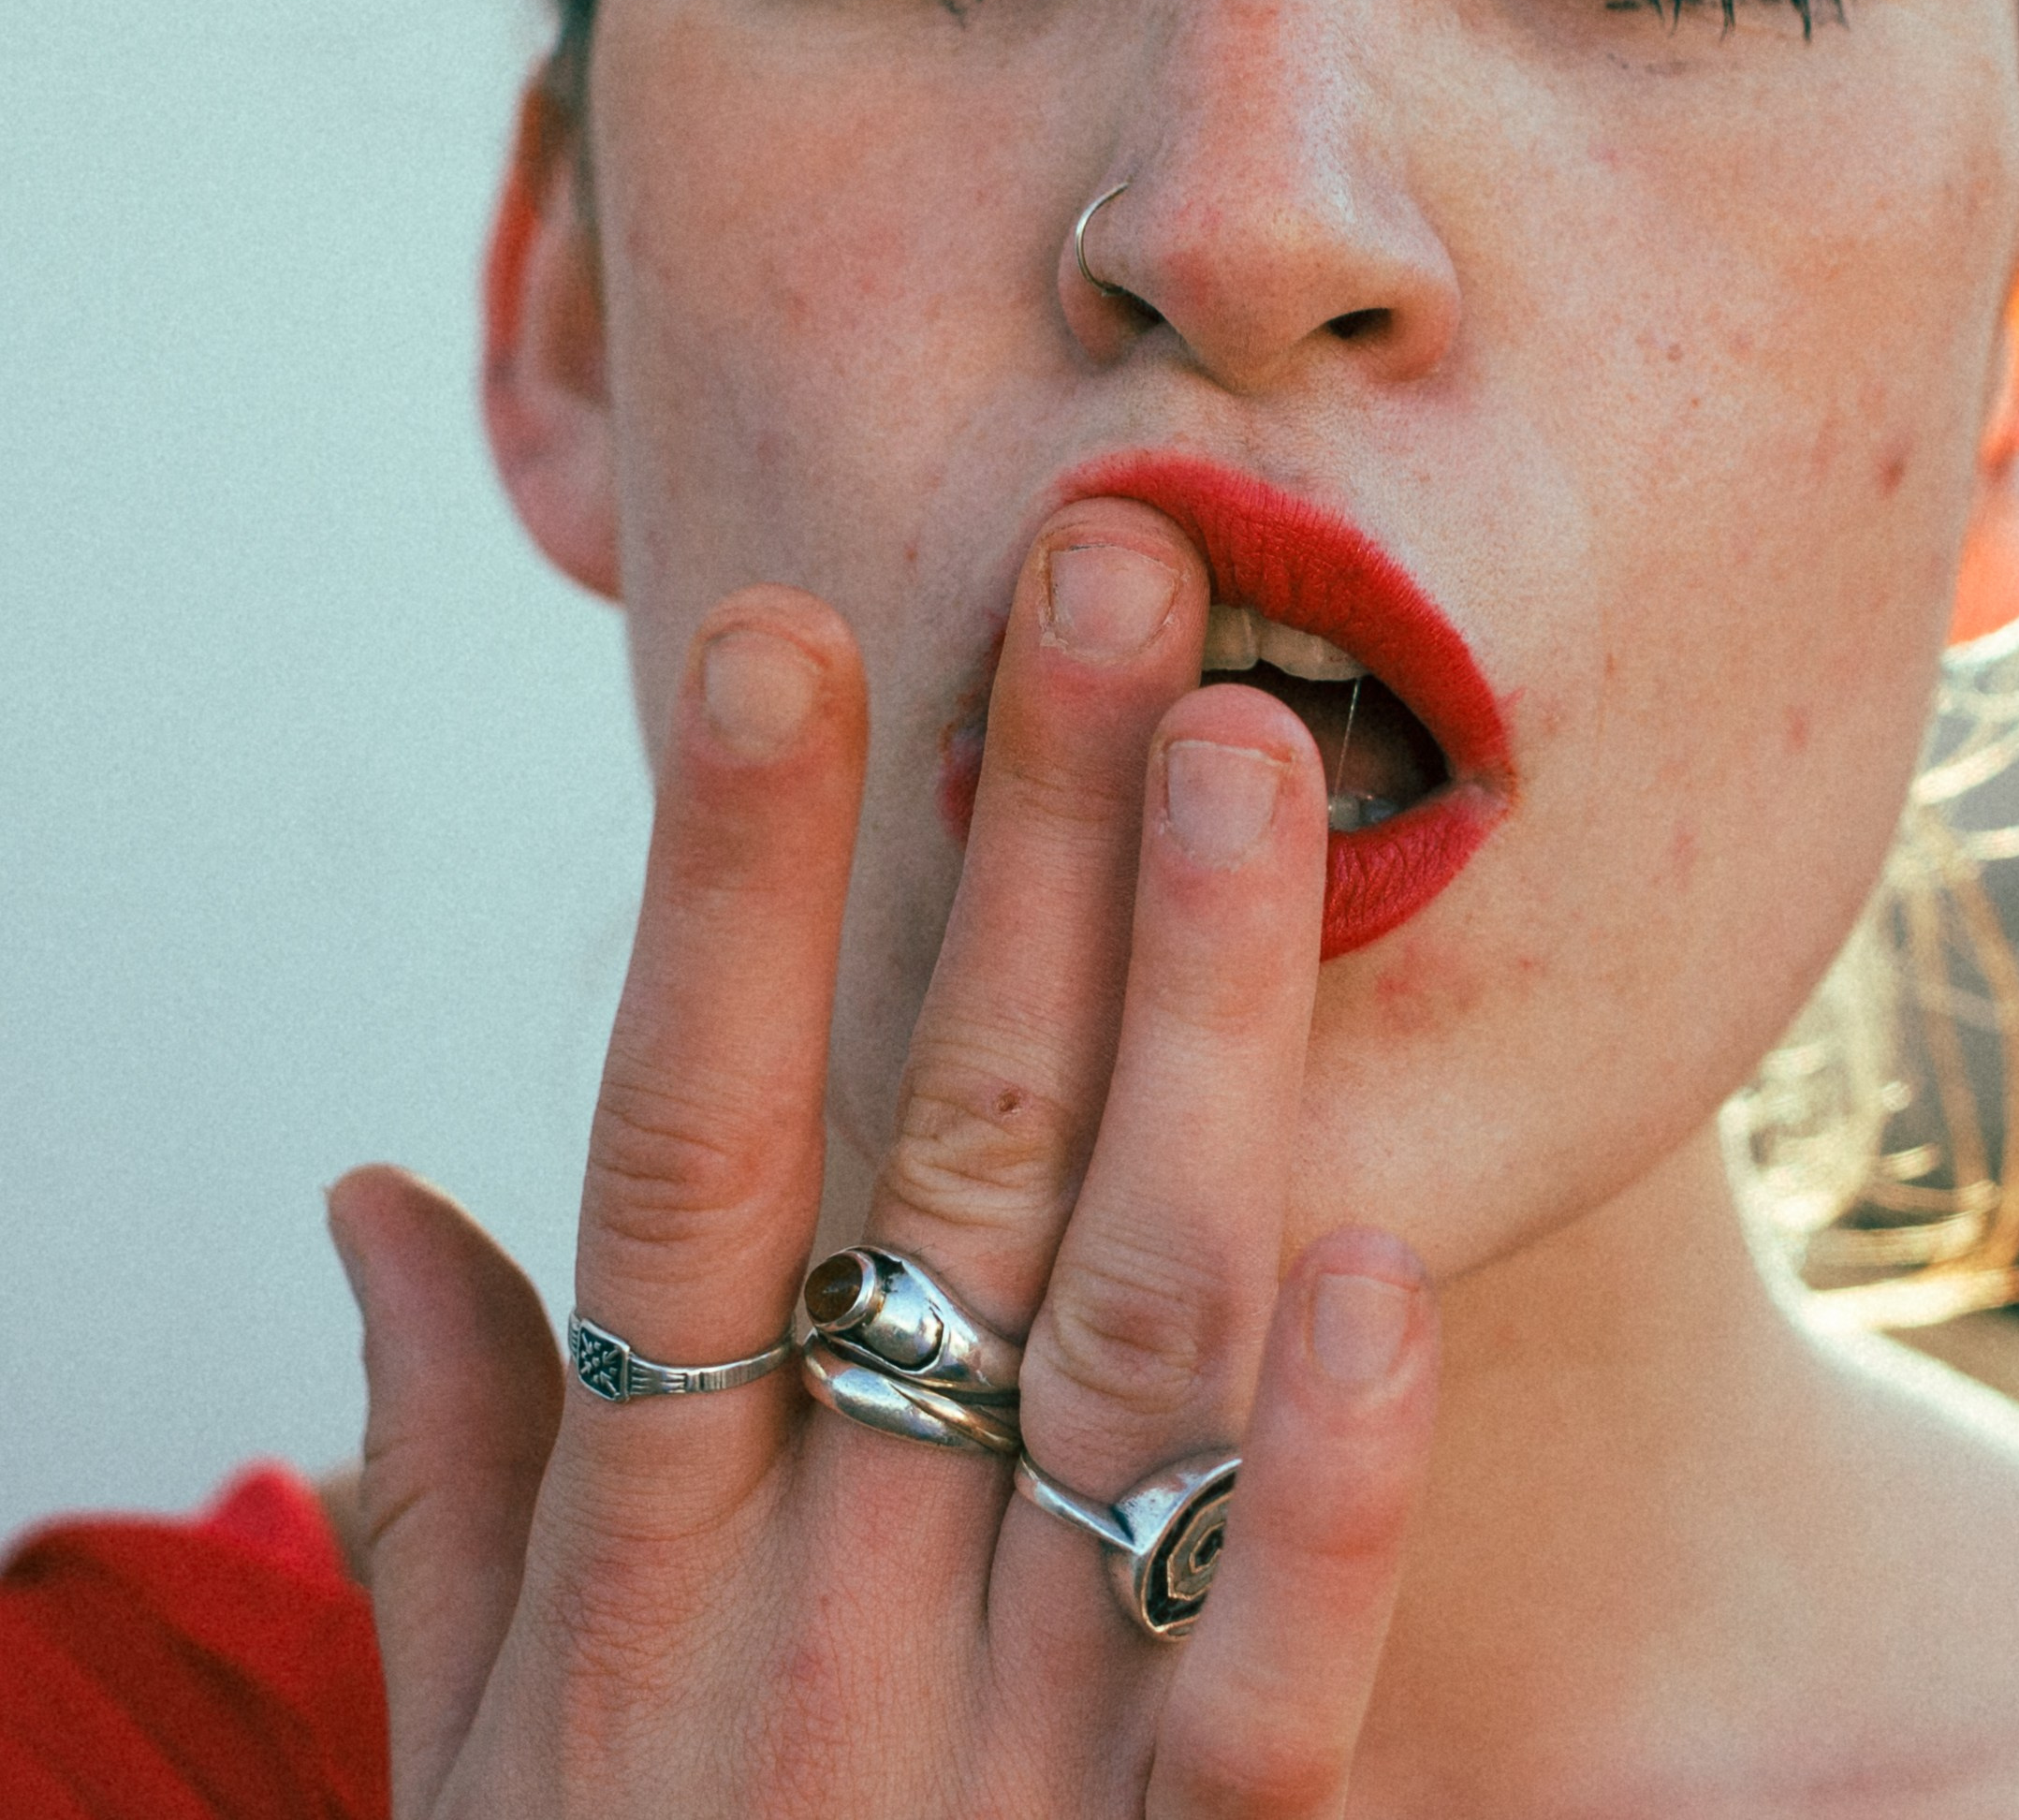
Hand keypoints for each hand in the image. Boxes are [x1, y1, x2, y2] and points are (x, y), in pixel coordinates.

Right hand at [329, 499, 1439, 1815]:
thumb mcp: (479, 1766)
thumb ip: (452, 1481)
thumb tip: (380, 1185)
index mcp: (655, 1554)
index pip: (687, 1146)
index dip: (729, 886)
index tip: (779, 638)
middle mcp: (830, 1602)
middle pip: (939, 1157)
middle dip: (1023, 847)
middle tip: (1116, 572)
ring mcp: (1008, 1748)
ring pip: (1121, 1327)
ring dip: (1192, 1030)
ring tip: (1251, 754)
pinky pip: (1268, 1680)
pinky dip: (1326, 1483)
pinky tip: (1385, 1264)